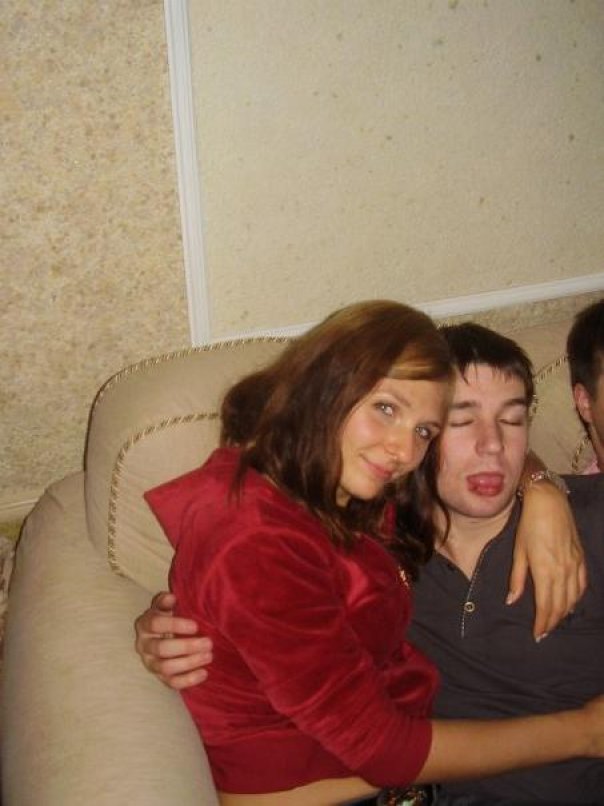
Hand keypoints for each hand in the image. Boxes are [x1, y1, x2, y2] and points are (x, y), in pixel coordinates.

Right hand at [134, 591, 211, 689]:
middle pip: (161, 649)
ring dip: (190, 663)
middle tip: (208, 643)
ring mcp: (151, 664)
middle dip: (187, 646)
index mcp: (145, 625)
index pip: (156, 624)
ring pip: (166, 668)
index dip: (176, 625)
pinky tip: (204, 673)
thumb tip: (171, 598)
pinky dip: (188, 680)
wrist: (163, 634)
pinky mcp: (160, 677)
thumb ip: (166, 601)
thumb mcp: (165, 606)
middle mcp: (144, 646)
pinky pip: (172, 683)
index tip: (196, 626)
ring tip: (209, 656)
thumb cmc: (168, 616)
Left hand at [509, 483, 586, 639]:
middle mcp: (563, 571)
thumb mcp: (519, 551)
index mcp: (545, 571)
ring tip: (555, 622)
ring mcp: (574, 565)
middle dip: (552, 621)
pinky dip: (576, 598)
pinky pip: (581, 584)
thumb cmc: (529, 525)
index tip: (537, 634)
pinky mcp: (580, 558)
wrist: (549, 503)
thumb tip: (511, 600)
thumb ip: (516, 578)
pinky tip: (570, 603)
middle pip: (560, 605)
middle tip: (545, 633)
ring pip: (572, 598)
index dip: (542, 623)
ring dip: (564, 612)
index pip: (545, 605)